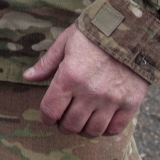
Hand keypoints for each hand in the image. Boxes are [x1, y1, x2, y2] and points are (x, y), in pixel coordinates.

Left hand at [23, 24, 148, 137]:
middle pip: (70, 125)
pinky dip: (105, 129)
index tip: (48, 115)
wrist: (132, 29)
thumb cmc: (94, 33)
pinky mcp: (131, 103)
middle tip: (64, 118)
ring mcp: (111, 99)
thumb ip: (47, 63)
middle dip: (63, 124)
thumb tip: (27, 77)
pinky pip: (115, 129)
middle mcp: (89, 91)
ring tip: (82, 120)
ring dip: (83, 129)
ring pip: (92, 131)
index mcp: (70, 76)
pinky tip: (100, 120)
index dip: (46, 117)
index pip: (50, 110)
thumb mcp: (65, 42)